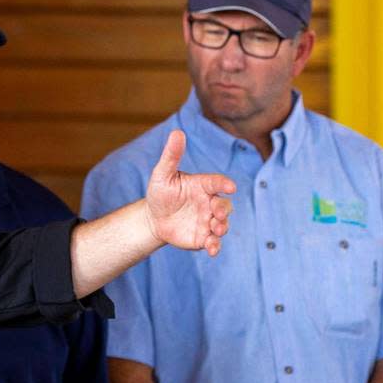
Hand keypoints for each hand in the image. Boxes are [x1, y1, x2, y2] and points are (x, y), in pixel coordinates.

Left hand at [145, 130, 235, 255]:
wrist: (153, 219)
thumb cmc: (160, 193)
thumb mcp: (162, 174)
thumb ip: (171, 156)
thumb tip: (177, 132)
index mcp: (203, 186)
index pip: (217, 183)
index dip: (224, 184)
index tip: (230, 187)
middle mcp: (209, 203)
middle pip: (224, 206)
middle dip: (223, 210)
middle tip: (216, 214)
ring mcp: (208, 221)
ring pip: (222, 225)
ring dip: (222, 228)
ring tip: (216, 230)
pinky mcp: (203, 237)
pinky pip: (213, 242)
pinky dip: (215, 246)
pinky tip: (211, 250)